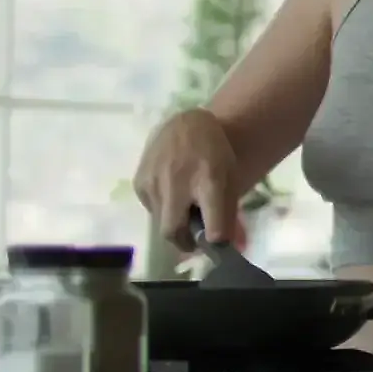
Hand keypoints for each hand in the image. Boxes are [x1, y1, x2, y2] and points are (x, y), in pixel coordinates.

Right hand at [131, 109, 246, 251]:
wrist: (186, 124)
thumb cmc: (215, 154)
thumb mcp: (232, 179)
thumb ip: (229, 213)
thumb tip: (234, 247)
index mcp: (210, 180)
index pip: (212, 221)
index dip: (216, 240)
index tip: (217, 247)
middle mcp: (177, 182)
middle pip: (172, 231)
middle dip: (183, 242)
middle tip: (194, 241)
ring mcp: (154, 181)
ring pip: (160, 223)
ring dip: (174, 223)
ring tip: (184, 205)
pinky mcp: (138, 182)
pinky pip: (150, 209)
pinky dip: (163, 209)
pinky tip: (171, 192)